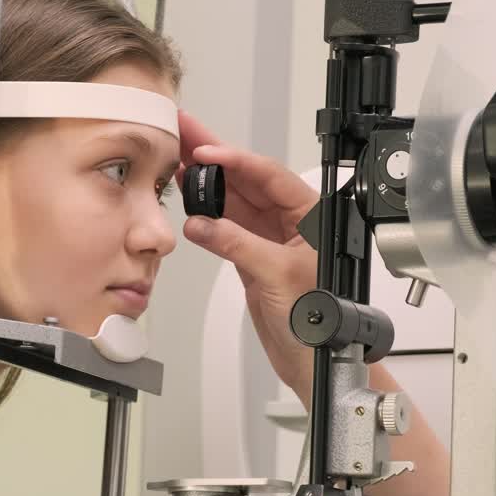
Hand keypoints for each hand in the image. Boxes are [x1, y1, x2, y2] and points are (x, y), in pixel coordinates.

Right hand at [177, 111, 318, 400]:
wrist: (315, 362)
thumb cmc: (320, 323)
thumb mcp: (277, 275)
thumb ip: (238, 245)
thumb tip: (204, 224)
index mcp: (311, 216)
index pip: (268, 175)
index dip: (233, 159)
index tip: (204, 151)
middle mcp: (291, 222)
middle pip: (247, 180)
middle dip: (214, 157)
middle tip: (184, 132)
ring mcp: (270, 239)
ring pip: (234, 201)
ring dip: (206, 182)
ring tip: (176, 157)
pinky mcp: (254, 258)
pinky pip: (226, 227)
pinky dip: (206, 216)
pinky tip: (188, 200)